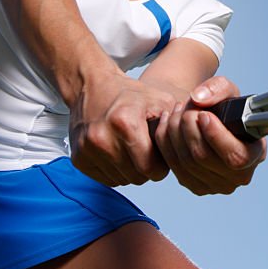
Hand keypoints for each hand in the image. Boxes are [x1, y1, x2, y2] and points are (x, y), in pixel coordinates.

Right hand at [68, 70, 177, 186]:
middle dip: (147, 168)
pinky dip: (115, 171)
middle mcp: (102, 139)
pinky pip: (106, 180)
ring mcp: (87, 150)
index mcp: (125, 124)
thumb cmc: (129, 95)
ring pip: (122, 181)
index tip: (160, 155)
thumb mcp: (160, 101)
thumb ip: (177, 124)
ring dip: (131, 171)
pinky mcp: (78, 158)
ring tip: (131, 149)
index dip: (161, 165)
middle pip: (137, 177)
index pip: (151, 169)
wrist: (91, 87)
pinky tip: (117, 153)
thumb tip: (189, 148)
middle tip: (146, 150)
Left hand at [152, 75, 266, 195]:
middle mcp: (237, 177)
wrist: (215, 122)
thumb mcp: (229, 91)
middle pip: (203, 157)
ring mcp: (215, 186)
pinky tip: (169, 123)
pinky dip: (166, 141)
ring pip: (185, 162)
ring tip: (178, 110)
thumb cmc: (227, 110)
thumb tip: (199, 99)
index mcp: (255, 155)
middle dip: (189, 126)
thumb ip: (218, 88)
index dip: (215, 136)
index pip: (235, 157)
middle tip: (186, 105)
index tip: (204, 114)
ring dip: (175, 130)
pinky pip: (173, 166)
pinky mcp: (194, 185)